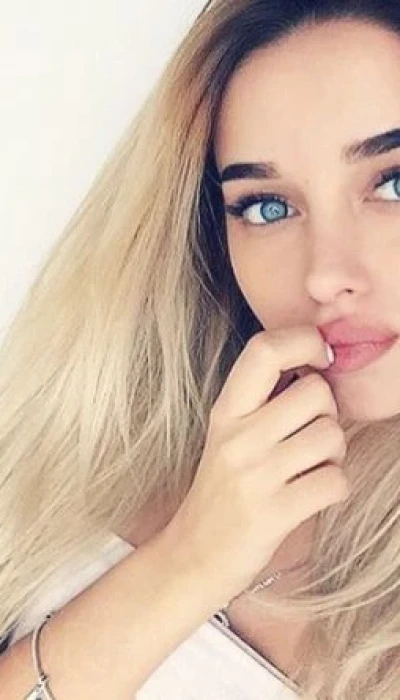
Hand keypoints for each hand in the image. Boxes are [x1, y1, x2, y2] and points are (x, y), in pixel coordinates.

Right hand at [165, 326, 349, 604]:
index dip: (304, 341)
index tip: (320, 358)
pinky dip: (334, 488)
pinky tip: (311, 495)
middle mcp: (237, 437)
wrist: (195, 555)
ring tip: (309, 468)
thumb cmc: (222, 490)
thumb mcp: (229, 435)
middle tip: (310, 435)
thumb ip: (264, 400)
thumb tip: (316, 364)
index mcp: (226, 411)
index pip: (265, 350)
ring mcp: (255, 476)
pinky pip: (335, 481)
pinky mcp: (274, 513)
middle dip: (328, 412)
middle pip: (316, 392)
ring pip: (331, 436)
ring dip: (333, 454)